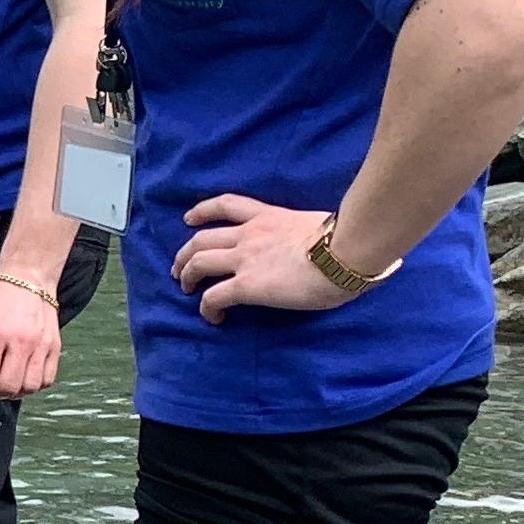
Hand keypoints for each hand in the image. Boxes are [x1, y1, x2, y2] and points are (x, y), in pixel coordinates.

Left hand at [0, 275, 63, 399]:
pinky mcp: (55, 347)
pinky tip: (24, 379)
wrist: (27, 278)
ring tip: (6, 385)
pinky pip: (47, 379)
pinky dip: (34, 386)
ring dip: (15, 393)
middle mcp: (20, 343)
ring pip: (29, 387)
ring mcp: (41, 346)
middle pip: (8, 387)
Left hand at [171, 195, 355, 324]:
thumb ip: (304, 231)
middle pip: (201, 238)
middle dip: (185, 253)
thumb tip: (317, 243)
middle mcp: (248, 235)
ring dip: (186, 275)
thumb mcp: (316, 224)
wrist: (343, 252)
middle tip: (179, 267)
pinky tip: (213, 318)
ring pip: (198, 263)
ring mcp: (244, 260)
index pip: (226, 205)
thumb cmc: (344, 238)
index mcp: (267, 216)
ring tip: (185, 287)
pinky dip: (207, 308)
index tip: (189, 218)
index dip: (202, 211)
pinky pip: (213, 297)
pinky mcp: (245, 286)